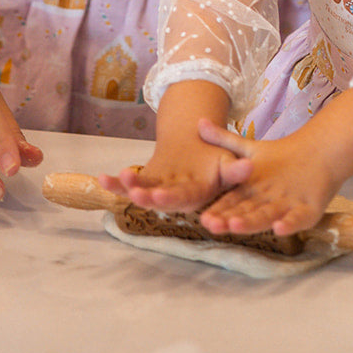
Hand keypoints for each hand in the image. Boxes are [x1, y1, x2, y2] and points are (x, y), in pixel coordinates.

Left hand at [100, 129, 252, 215]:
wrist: (198, 154)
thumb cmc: (216, 161)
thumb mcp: (228, 161)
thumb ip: (236, 168)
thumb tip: (250, 167)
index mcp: (196, 193)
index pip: (184, 198)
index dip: (171, 198)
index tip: (159, 196)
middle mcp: (175, 196)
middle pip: (160, 199)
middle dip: (147, 197)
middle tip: (137, 193)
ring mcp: (158, 190)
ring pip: (143, 192)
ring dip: (129, 188)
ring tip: (119, 177)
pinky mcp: (146, 182)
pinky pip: (129, 184)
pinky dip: (114, 183)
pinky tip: (101, 178)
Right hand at [191, 119, 344, 237]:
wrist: (317, 152)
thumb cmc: (280, 156)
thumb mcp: (248, 149)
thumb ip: (223, 139)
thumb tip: (199, 122)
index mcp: (249, 192)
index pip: (230, 203)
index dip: (217, 211)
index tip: (201, 218)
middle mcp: (264, 204)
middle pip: (245, 213)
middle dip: (229, 221)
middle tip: (212, 227)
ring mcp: (285, 208)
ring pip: (265, 217)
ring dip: (251, 224)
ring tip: (235, 227)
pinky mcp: (306, 212)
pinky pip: (296, 219)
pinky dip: (288, 224)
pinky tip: (279, 228)